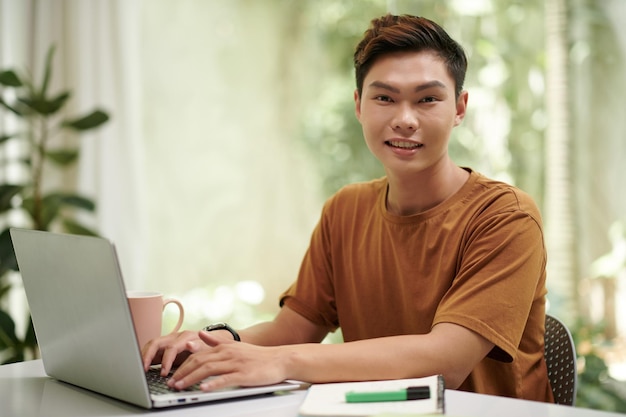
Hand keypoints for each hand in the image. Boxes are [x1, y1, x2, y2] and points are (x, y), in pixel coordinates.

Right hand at [141, 330, 211, 375]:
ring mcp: (169, 340)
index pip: (171, 348)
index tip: (164, 374)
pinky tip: (143, 366)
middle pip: (156, 343)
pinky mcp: (165, 346)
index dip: (166, 361)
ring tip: (140, 368)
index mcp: (186, 336)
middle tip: (144, 369)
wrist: (212, 341)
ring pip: (152, 344)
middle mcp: (175, 336)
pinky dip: (146, 356)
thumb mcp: (207, 348)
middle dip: (148, 355)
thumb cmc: (209, 346)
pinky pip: (152, 349)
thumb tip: (190, 345)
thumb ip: (198, 347)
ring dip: (144, 355)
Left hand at [167, 331, 287, 390]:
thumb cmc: (258, 356)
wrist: (280, 359)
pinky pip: (225, 379)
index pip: (198, 354)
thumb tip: (199, 334)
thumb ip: (215, 341)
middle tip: (171, 383)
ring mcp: (235, 363)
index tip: (172, 374)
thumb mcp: (235, 345)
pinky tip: (203, 389)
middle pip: (200, 361)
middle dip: (183, 372)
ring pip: (208, 370)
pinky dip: (213, 384)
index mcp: (224, 347)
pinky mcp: (244, 374)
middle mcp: (228, 353)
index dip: (183, 364)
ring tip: (180, 386)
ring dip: (191, 378)